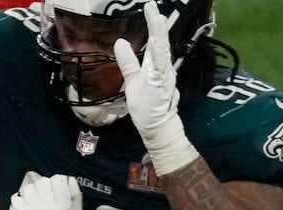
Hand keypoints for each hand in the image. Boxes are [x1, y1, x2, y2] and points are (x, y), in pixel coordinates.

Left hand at [0, 172, 81, 209]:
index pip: (58, 180)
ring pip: (30, 187)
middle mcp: (45, 208)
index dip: (57, 183)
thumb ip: (75, 199)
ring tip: (35, 203)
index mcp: (61, 208)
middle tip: (45, 198)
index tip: (56, 190)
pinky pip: (18, 196)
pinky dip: (22, 199)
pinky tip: (27, 208)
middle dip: (44, 187)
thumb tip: (70, 180)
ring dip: (33, 192)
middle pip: (43, 182)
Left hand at [113, 2, 197, 173]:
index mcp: (154, 64)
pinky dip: (159, 56)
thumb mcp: (132, 79)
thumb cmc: (146, 104)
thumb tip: (120, 42)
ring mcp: (163, 74)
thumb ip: (127, 61)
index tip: (149, 8)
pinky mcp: (161, 84)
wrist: (156, 125)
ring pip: (162, 50)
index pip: (154, 41)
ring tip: (155, 17)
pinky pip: (160, 67)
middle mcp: (162, 66)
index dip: (152, 24)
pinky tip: (157, 44)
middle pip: (159, 41)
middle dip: (156, 24)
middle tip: (151, 6)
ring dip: (158, 34)